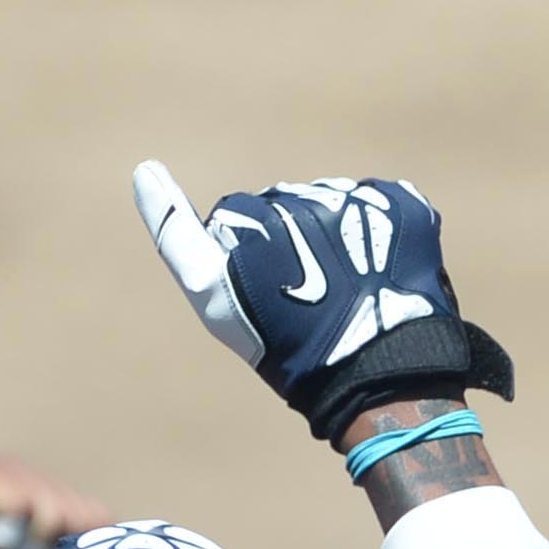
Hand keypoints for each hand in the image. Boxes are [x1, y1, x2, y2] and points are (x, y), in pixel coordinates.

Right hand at [128, 166, 515, 440]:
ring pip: (336, 204)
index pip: (240, 217)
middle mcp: (302, 198)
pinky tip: (381, 272)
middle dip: (299, 247)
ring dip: (340, 238)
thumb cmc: (287, 348)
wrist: (377, 380)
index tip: (269, 293)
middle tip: (314, 299)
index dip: (251, 259)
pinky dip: (384, 232)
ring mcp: (358, 200)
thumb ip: (177, 234)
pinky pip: (386, 203)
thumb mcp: (215, 297)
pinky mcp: (404, 206)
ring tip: (351, 289)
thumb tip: (144, 168)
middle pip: (290, 208)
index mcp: (253, 216)